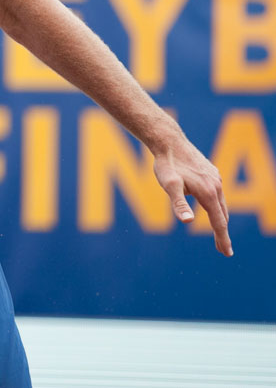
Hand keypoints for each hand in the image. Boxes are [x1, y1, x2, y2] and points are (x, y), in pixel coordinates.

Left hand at [152, 140, 231, 255]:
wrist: (169, 141)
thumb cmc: (167, 164)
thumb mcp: (169, 185)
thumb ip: (178, 203)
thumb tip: (188, 221)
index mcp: (208, 192)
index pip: (218, 222)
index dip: (222, 238)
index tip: (226, 253)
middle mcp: (216, 186)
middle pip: (222, 215)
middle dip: (222, 233)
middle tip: (223, 250)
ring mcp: (215, 178)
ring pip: (221, 203)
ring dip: (221, 219)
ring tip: (219, 232)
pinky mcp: (211, 172)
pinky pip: (217, 193)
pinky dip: (217, 205)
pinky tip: (212, 207)